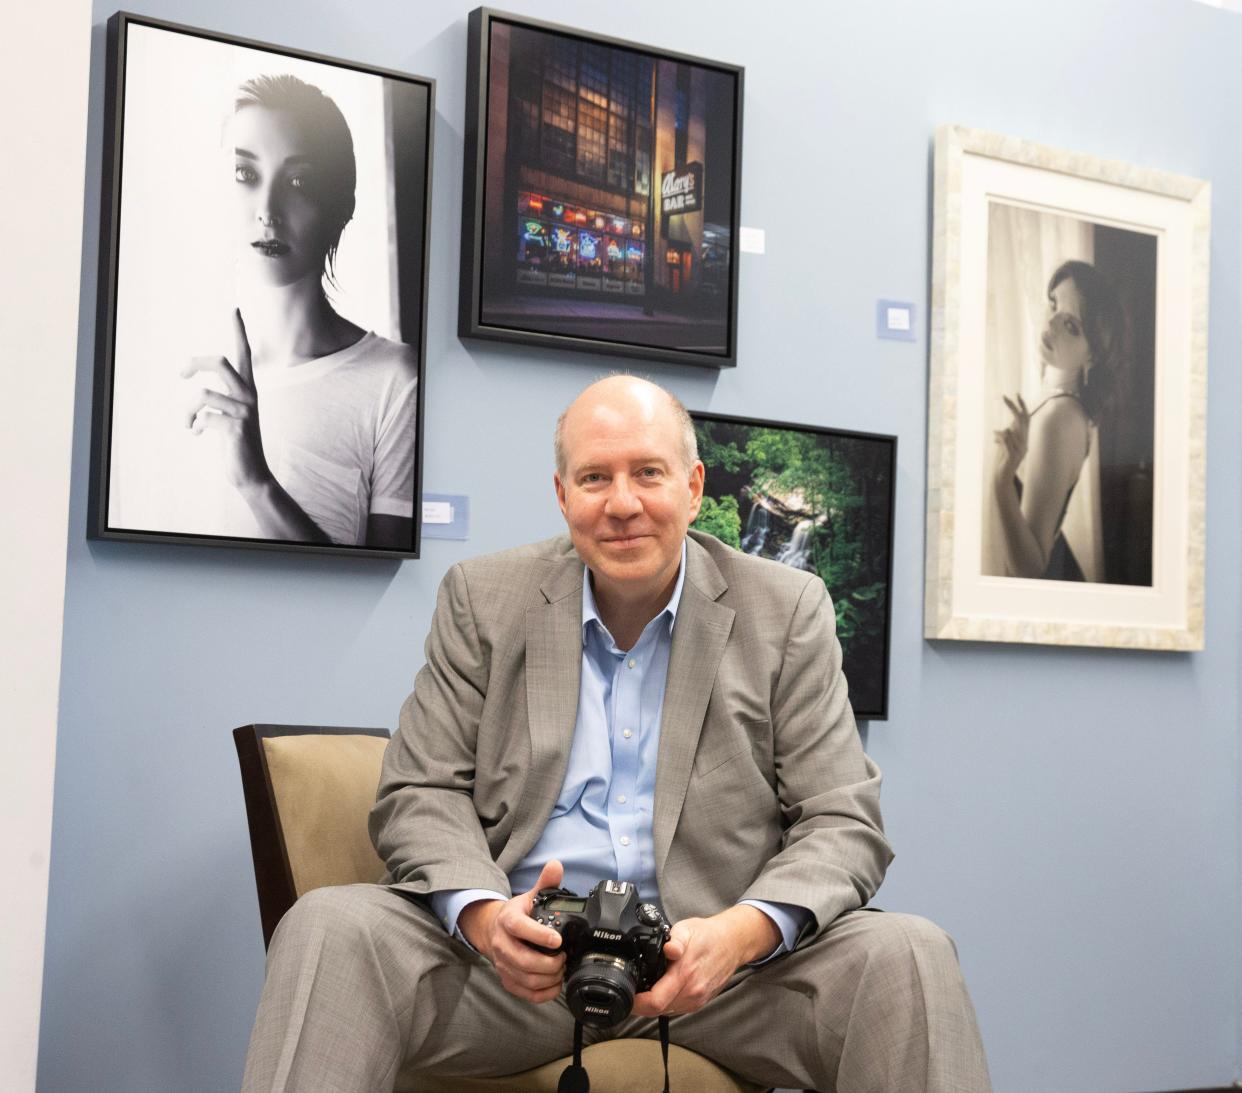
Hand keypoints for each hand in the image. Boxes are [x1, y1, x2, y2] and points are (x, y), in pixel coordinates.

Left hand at [182, 309, 270, 492]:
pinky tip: (197, 433)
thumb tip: (198, 390)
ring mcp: (244, 412)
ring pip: (203, 394)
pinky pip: (204, 418)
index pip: (244, 353)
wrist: (251, 474)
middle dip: (195, 362)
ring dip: (187, 410)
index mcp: (248, 389)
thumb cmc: (237, 443)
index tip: (234, 308)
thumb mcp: (231, 415)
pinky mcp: (236, 428)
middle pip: (220, 361)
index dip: (239, 330)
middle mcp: (249, 396)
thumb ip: (221, 398)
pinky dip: (194, 425)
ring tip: (188, 422)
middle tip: (180, 373)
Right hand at [458, 860, 567, 1003]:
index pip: (519, 928)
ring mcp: (503, 965)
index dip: (538, 935)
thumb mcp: (530, 896)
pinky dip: (545, 993)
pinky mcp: (507, 980)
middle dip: (549, 963)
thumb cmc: (517, 915)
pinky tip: (555, 983)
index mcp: (508, 920)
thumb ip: (545, 883)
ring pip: (526, 980)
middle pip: (524, 961)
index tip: (557, 940)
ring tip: (561, 968)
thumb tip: (556, 865)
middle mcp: (502, 944)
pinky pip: (526, 994)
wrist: (493, 931)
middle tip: (563, 957)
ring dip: (549, 978)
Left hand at [631, 905, 778, 1017]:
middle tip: (631, 991)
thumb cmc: (708, 935)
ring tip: (644, 990)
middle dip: (641, 1004)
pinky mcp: (700, 1002)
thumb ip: (675, 939)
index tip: (626, 996)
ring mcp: (697, 999)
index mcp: (685, 975)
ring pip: (666, 1012)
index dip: (636, 1004)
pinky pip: (677, 1009)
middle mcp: (692, 992)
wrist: (732, 944)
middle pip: (657, 1010)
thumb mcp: (686, 929)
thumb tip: (668, 949)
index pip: (655, 1002)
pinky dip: (666, 1003)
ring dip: (653, 1005)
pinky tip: (661, 990)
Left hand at [993, 393, 1029, 482]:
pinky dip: (1001, 437)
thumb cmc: (1002, 460)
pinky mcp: (1013, 456)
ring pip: (1014, 431)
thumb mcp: (1003, 446)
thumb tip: (999, 432)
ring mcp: (1020, 449)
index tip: (1015, 394)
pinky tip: (995, 434)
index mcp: (1024, 438)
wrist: (1002, 476)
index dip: (1021, 406)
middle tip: (1004, 397)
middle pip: (1021, 420)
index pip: (1025, 418)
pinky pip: (1007, 442)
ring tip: (995, 435)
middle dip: (1013, 408)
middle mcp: (1024, 442)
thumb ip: (1003, 438)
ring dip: (1003, 431)